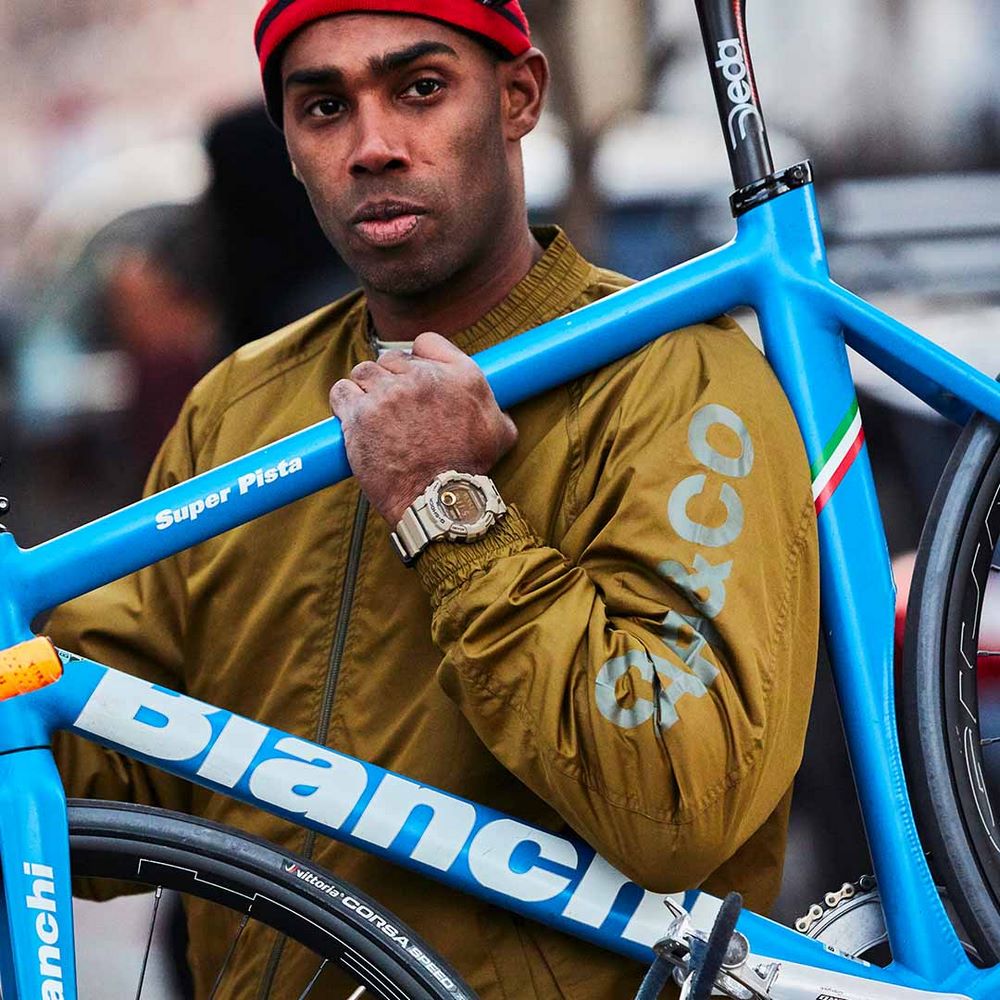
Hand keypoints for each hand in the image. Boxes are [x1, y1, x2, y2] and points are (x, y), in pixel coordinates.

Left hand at [329, 332, 517, 524]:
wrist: (438, 500)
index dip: (417, 359)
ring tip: (373, 413)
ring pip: (363, 372)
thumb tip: (493, 407)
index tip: (414, 376)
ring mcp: (388, 393)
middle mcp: (423, 378)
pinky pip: (341, 392)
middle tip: (394, 406)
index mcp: (460, 375)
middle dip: (390, 379)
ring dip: (365, 388)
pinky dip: (345, 402)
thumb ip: (495, 408)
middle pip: (391, 358)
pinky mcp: (360, 414)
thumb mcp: (500, 432)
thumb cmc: (468, 470)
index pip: (427, 342)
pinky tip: (354, 418)